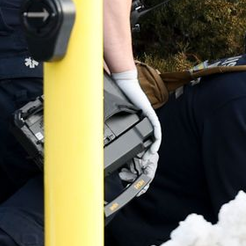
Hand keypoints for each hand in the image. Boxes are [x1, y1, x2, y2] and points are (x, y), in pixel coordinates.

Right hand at [111, 69, 160, 191]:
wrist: (123, 82)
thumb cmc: (117, 94)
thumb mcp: (109, 112)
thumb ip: (104, 121)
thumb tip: (89, 129)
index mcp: (133, 121)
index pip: (137, 139)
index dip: (137, 151)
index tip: (133, 161)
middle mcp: (141, 120)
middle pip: (147, 140)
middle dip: (145, 153)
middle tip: (141, 164)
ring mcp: (147, 116)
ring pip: (153, 136)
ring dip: (152, 148)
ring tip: (148, 158)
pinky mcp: (150, 113)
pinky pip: (156, 129)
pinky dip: (156, 139)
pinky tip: (154, 146)